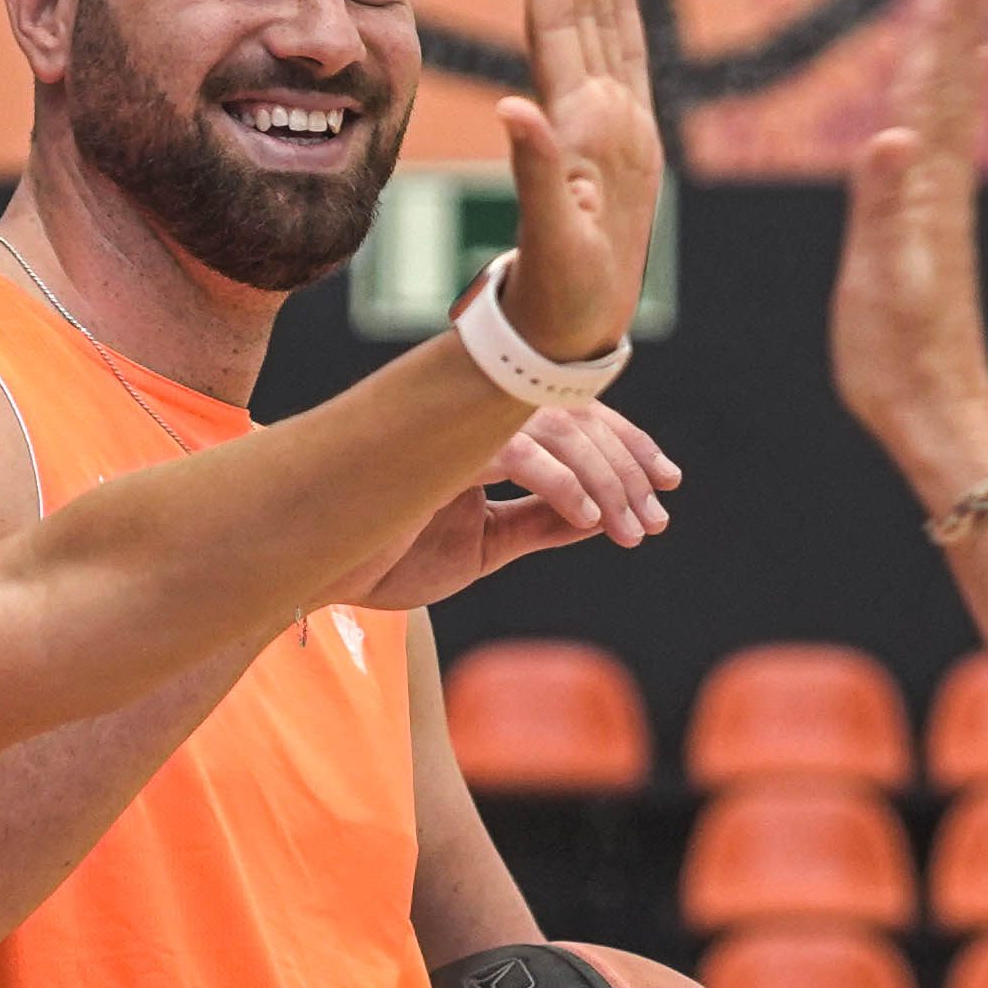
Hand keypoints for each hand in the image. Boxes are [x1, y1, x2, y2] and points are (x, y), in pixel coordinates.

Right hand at [348, 397, 680, 605]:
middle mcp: (472, 410)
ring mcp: (455, 423)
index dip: (626, 446)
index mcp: (483, 427)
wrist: (322, 577)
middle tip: (657, 517)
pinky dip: (564, 486)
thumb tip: (606, 517)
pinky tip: (591, 521)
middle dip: (628, 465)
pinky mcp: (439, 448)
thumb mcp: (486, 545)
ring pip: (560, 429)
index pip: (572, 417)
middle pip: (578, 414)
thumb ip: (540, 523)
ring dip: (607, 482)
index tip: (666, 487)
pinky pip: (520, 454)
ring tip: (632, 529)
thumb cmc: (388, 556)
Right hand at [492, 0, 664, 362]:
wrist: (591, 332)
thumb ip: (536, 171)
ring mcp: (627, 122)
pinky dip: (616, 6)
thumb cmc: (566, 294)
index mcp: (593, 128)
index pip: (563, 24)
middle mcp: (616, 113)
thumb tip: (514, 106)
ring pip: (603, 21)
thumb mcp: (552, 239)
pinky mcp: (628, 136)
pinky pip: (622, 54)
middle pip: (587, 7)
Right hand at [831, 0, 987, 502]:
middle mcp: (940, 189)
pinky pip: (947, 148)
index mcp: (923, 192)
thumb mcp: (878, 280)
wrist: (936, 413)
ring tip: (969, 1)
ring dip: (957, 52)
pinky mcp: (934, 231)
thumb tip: (891, 137)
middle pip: (948, 86)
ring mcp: (941, 208)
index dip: (939, 29)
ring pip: (951, 110)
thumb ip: (882, 206)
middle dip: (956, 20)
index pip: (930, 92)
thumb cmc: (897, 356)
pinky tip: (954, 99)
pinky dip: (954, 108)